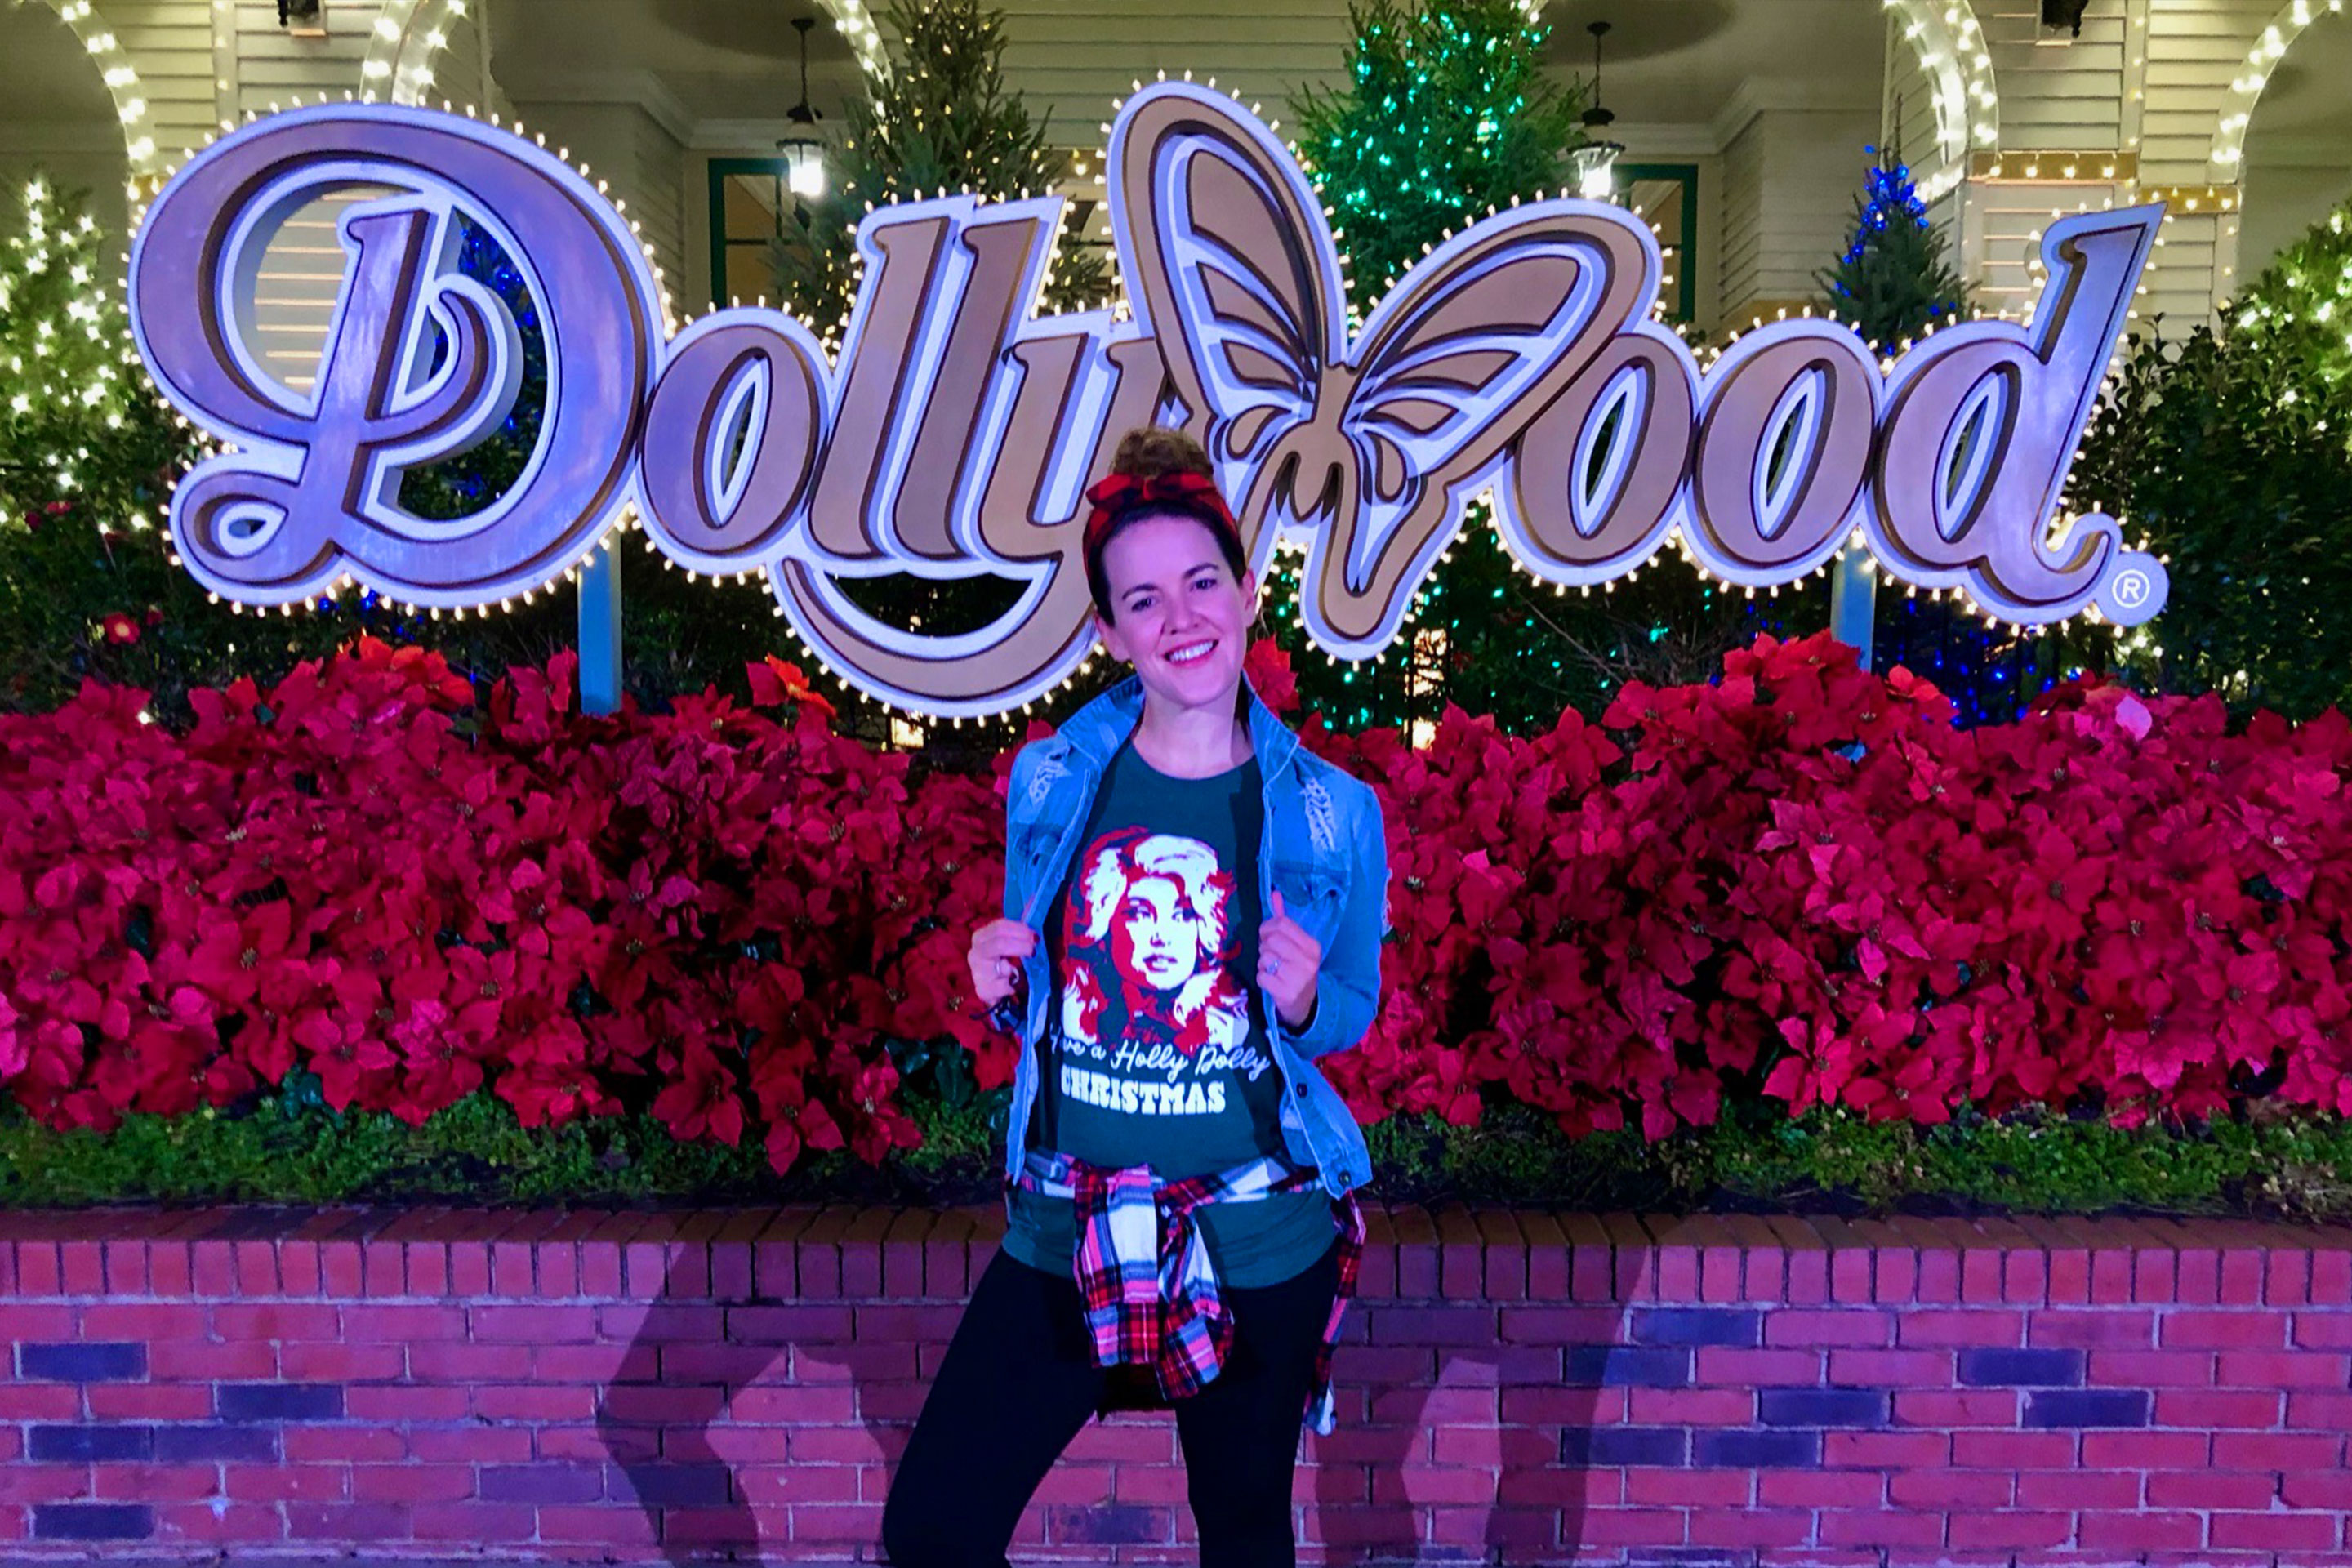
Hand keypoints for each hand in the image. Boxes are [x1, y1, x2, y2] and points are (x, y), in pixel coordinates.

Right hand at [968, 917, 1037, 1006]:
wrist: (994, 989)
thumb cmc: (1003, 962)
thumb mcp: (1009, 943)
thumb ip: (1019, 928)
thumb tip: (1033, 902)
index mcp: (981, 937)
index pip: (999, 927)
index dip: (1019, 929)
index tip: (1034, 935)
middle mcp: (975, 953)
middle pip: (999, 943)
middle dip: (1021, 945)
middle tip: (1033, 950)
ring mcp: (977, 972)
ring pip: (1002, 966)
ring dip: (1016, 968)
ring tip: (1019, 971)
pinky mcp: (982, 990)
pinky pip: (1003, 986)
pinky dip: (1012, 986)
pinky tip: (1013, 986)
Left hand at [1257, 889, 1320, 1030]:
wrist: (1305, 1005)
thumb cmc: (1297, 969)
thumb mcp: (1296, 945)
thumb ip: (1284, 920)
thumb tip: (1275, 893)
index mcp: (1312, 945)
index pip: (1281, 924)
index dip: (1267, 928)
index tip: (1267, 937)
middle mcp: (1308, 960)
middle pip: (1271, 940)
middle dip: (1264, 947)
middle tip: (1270, 956)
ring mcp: (1298, 978)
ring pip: (1264, 958)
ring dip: (1262, 964)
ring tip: (1272, 970)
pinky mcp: (1286, 993)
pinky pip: (1261, 976)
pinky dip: (1262, 979)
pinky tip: (1272, 982)